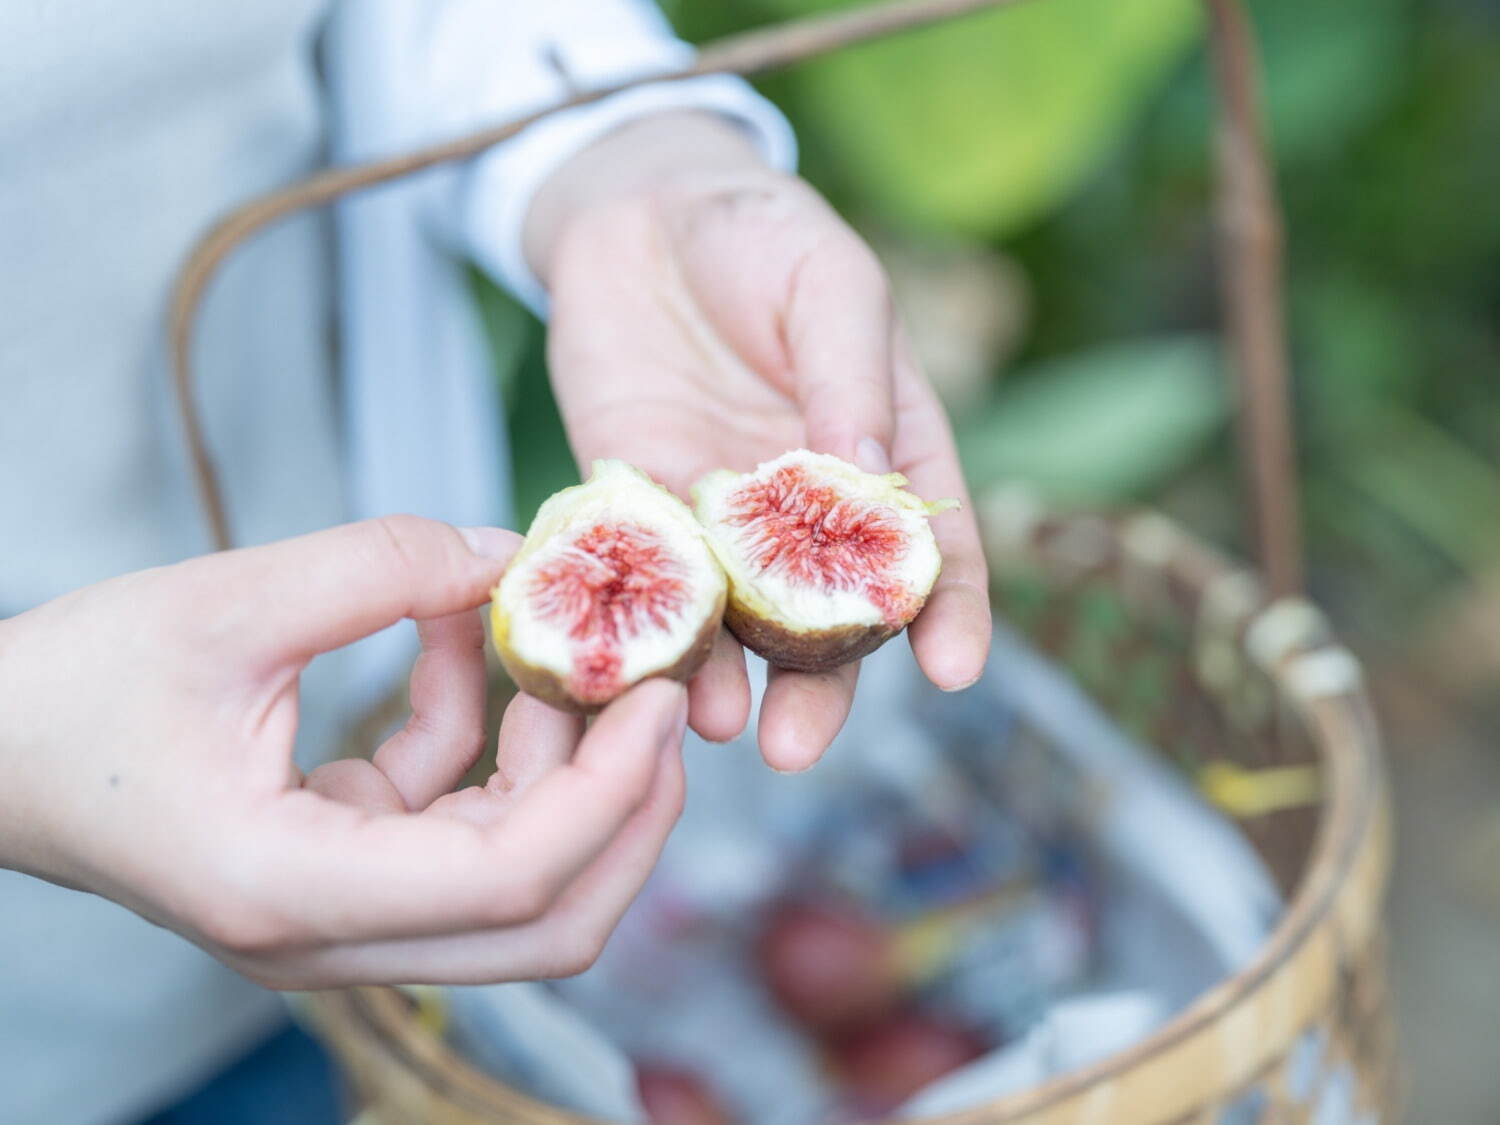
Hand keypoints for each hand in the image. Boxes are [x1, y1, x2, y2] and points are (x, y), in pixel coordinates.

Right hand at [0, 517, 687, 986]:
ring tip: (555, 640)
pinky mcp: (341, 871)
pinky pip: (455, 823)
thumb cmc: (69, 690)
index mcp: (290, 891)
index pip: (510, 882)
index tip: (659, 693)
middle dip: (624, 807)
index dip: (611, 791)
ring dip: (560, 765)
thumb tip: (507, 550)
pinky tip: (466, 641)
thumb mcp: (223, 604)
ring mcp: (338, 915)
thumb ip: (377, 568)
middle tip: (659, 693)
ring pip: (515, 880)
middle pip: (545, 920)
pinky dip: (483, 740)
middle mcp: (327, 935)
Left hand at [527, 112, 990, 770]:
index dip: (947, 613)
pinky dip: (639, 621)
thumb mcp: (826, 283)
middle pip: (824, 616)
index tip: (954, 673)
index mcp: (881, 451)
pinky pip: (638, 572)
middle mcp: (804, 504)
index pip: (928, 548)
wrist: (639, 211)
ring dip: (724, 678)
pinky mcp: (636, 501)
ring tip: (712, 724)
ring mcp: (718, 511)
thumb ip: (851, 375)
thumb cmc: (759, 233)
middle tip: (798, 749)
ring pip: (731, 616)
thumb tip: (867, 476)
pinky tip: (634, 665)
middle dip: (819, 688)